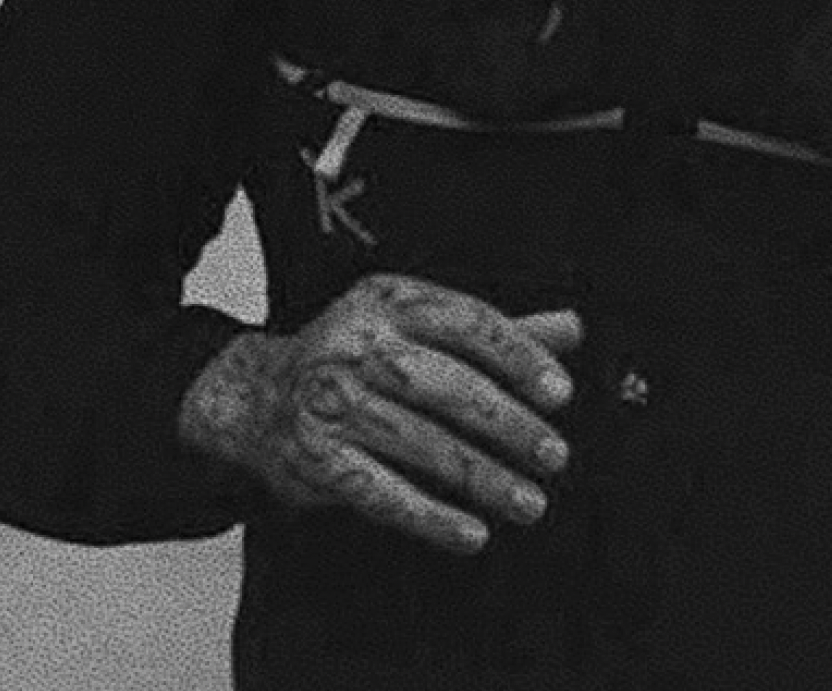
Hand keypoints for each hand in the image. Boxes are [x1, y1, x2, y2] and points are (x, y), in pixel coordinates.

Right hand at [180, 273, 581, 552]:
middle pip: (447, 385)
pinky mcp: (314, 459)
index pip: (467, 321)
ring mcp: (331, 402)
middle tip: (556, 455)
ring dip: (483, 478)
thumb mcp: (419, 327)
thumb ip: (495, 331)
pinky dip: (430, 517)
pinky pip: (381, 493)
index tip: (561, 394)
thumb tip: (573, 329)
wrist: (258, 396)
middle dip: (509, 424)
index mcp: (389, 299)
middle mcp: (355, 344)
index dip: (518, 356)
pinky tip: (473, 533)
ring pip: (421, 444)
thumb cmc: (362, 356)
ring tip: (531, 502)